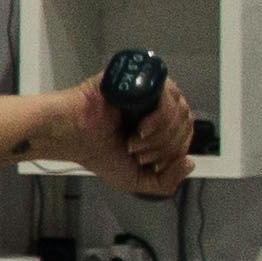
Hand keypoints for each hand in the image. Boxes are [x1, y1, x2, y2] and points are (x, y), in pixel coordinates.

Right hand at [56, 74, 197, 192]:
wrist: (72, 136)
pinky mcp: (138, 78)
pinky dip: (161, 116)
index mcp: (159, 124)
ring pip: (179, 109)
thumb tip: (189, 163)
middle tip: (136, 152)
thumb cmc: (97, 153)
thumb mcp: (136, 179)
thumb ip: (165, 182)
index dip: (174, 152)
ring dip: (160, 135)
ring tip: (134, 141)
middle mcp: (156, 104)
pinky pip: (166, 93)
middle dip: (164, 146)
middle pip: (185, 122)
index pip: (186, 133)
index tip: (146, 161)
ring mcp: (148, 90)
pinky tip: (142, 127)